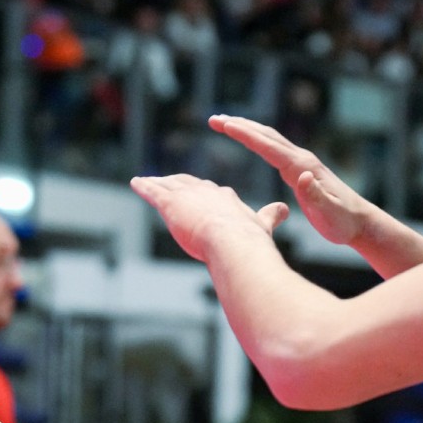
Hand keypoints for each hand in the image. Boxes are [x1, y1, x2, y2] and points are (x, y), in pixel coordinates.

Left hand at [129, 173, 286, 262]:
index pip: (212, 192)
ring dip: (157, 182)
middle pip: (189, 183)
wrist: (235, 242)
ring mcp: (187, 196)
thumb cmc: (249, 239)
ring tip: (148, 181)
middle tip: (170, 182)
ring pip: (168, 185)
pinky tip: (136, 183)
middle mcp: (206, 191)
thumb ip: (270, 216)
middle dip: (179, 183)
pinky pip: (153, 191)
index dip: (204, 192)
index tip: (200, 190)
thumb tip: (286, 209)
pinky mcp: (170, 204)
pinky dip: (143, 186)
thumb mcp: (261, 225)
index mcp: (226, 198)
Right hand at [210, 114, 375, 245]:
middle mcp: (301, 159)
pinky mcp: (300, 168)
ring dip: (246, 129)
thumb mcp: (328, 213)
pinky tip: (247, 139)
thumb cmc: (342, 222)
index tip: (224, 124)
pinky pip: (273, 148)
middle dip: (239, 125)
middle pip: (266, 135)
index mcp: (302, 167)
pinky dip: (256, 139)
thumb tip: (303, 175)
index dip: (245, 135)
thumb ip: (315, 195)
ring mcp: (302, 162)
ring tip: (224, 123)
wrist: (360, 222)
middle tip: (214, 119)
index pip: (268, 146)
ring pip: (269, 139)